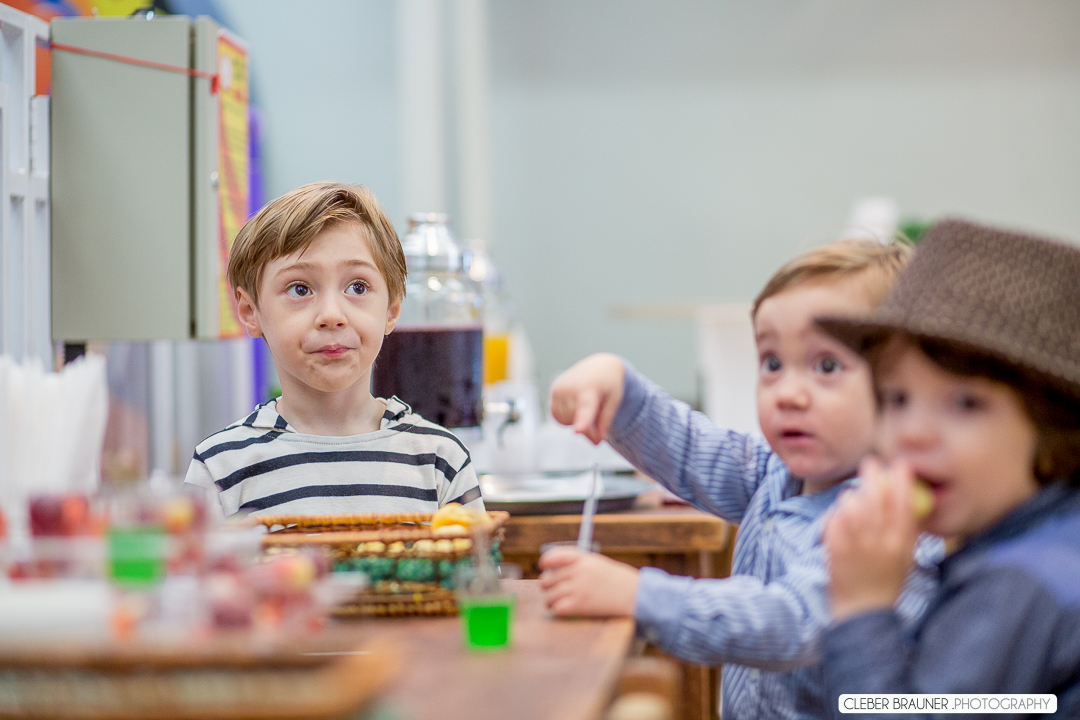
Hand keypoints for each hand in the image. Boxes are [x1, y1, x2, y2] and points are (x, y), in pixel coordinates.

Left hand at [538, 546, 638, 616]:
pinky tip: (561, 611)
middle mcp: (579, 572)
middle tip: (549, 588)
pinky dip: (557, 610)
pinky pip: (558, 608)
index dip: (546, 561)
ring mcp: (578, 588)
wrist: (636, 595)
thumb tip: (557, 572)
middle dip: (547, 585)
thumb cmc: (619, 581)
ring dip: (549, 600)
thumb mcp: (599, 564)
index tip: (543, 565)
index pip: (555, 556)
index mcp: (584, 559)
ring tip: (551, 602)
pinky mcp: (580, 605)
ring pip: (550, 595)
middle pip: (549, 578)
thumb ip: (580, 565)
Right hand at [548, 353, 625, 443]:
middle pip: (576, 421)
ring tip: (586, 403)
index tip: (578, 431)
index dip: (582, 422)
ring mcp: (559, 389)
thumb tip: (597, 442)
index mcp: (590, 388)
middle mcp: (570, 387)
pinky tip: (576, 404)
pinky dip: (567, 416)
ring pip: (566, 421)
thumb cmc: (608, 384)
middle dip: (588, 426)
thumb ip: (604, 422)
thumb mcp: (614, 402)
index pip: (585, 408)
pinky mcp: (553, 391)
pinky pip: (557, 416)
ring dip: (576, 420)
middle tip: (598, 416)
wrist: (599, 366)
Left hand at [824, 456, 918, 621]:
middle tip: (870, 463)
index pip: (904, 502)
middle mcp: (880, 541)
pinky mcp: (834, 547)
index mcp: (902, 543)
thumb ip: (908, 527)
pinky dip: (836, 514)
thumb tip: (910, 495)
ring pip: (851, 502)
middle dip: (872, 474)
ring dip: (851, 496)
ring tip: (853, 502)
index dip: (902, 479)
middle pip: (875, 496)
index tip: (900, 463)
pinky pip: (834, 517)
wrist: (862, 611)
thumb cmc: (887, 581)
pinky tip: (841, 520)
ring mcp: (855, 544)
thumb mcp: (907, 556)